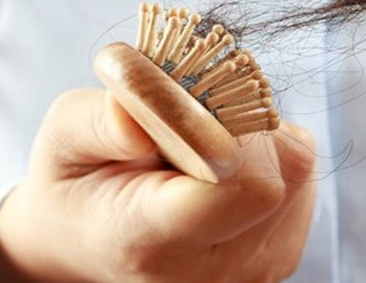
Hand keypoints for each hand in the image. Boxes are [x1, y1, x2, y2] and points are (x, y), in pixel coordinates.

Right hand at [0, 86, 316, 281]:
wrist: (88, 239)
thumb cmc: (77, 181)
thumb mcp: (64, 136)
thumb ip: (104, 118)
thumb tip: (158, 106)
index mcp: (150, 241)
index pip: (241, 187)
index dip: (230, 130)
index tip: (190, 101)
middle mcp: (211, 271)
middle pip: (276, 172)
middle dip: (240, 121)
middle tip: (191, 113)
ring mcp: (253, 271)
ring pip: (295, 165)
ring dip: (256, 134)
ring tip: (200, 143)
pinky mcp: (281, 255)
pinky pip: (300, 176)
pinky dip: (269, 154)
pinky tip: (222, 164)